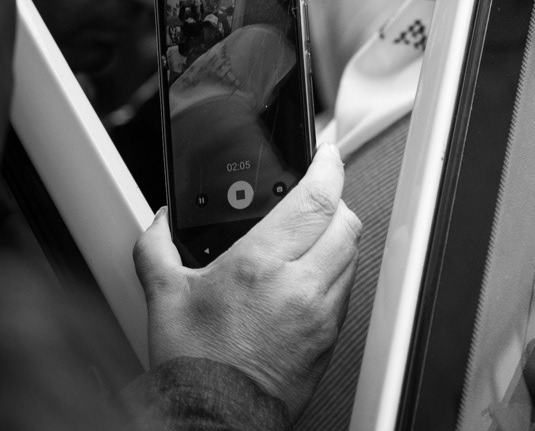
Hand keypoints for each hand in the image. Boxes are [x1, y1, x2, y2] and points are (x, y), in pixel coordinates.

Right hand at [134, 143, 362, 418]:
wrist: (215, 418)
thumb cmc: (194, 366)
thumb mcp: (163, 296)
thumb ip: (157, 247)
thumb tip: (160, 220)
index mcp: (262, 266)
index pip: (316, 199)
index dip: (329, 167)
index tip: (327, 154)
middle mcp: (301, 285)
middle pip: (346, 220)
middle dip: (335, 200)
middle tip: (317, 194)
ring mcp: (322, 311)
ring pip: (353, 252)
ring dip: (339, 235)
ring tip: (312, 232)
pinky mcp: (331, 335)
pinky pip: (347, 287)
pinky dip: (337, 270)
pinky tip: (311, 273)